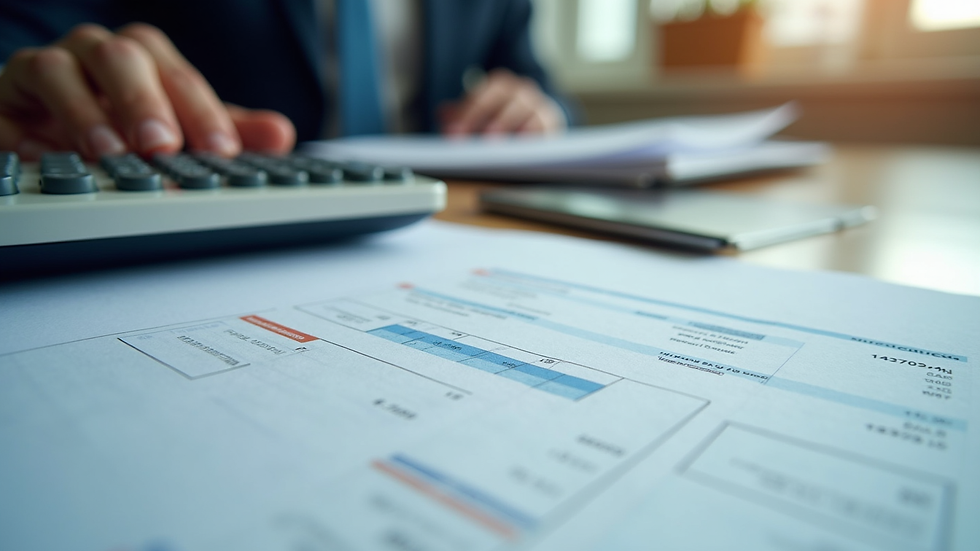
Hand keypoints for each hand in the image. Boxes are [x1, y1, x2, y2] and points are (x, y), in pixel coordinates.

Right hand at [0, 23, 294, 159]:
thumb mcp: (183, 126)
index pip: (180, 76)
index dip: (203, 112)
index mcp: (146, 59)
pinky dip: (22, 130)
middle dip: (144, 100)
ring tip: (107, 152)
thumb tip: (280, 134)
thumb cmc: (123, 119)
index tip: (222, 151)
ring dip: (84, 111)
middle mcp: (96, 55)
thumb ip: (228, 129)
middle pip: (121, 58)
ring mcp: (48, 71)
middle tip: (162, 146)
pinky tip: (43, 155)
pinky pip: (6, 105)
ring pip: (59, 70)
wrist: (48, 119)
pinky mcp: (6, 99)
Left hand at [439, 68, 565, 136]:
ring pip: (526, 111)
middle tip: (472, 138)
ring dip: (508, 126)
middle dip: (485, 118)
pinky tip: (516, 152)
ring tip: (493, 145)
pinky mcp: (552, 123)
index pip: (482, 94)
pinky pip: (543, 128)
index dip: (466, 112)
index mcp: (500, 85)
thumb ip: (461, 113)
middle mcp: (521, 91)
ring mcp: (539, 105)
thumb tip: (443, 114)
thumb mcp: (480, 113)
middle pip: (504, 99)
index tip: (453, 132)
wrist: (539, 117)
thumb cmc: (504, 116)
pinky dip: (531, 138)